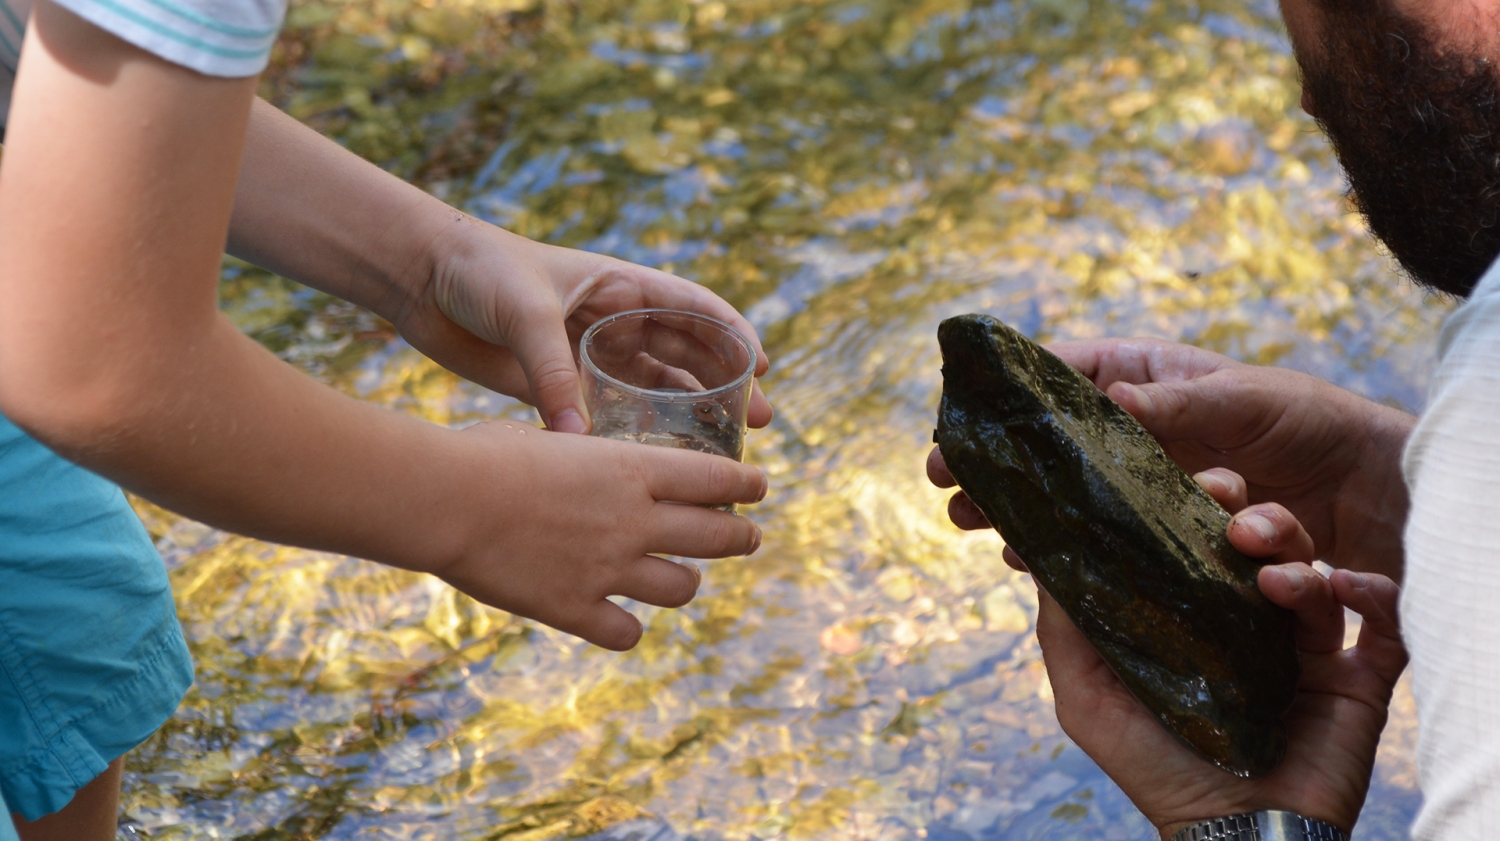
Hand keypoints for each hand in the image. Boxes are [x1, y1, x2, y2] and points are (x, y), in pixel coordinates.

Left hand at [394, 220, 772, 433]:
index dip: (734, 334)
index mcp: (619, 285)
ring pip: (655, 387)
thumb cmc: (478, 271)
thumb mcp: (524, 314)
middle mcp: (612, 319)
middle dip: (725, 385)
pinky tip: (657, 461)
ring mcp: (588, 353)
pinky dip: (635, 434)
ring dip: (689, 414)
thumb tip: (578, 439)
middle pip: (687, 353)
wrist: (420, 277)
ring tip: (721, 449)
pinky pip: (608, 412)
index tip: (763, 367)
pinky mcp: (557, 383)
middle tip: (758, 421)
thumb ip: (552, 374)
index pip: (694, 307)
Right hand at [435, 420, 767, 649]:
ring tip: (681, 579)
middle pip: (717, 535)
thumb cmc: (485, 454)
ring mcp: (608, 568)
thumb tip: (582, 453)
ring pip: (682, 588)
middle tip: (748, 537)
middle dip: (741, 536)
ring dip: (686, 582)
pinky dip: (627, 628)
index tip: (759, 487)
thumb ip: (582, 456)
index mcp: (631, 469)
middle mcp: (633, 520)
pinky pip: (626, 632)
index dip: (746, 484)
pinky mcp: (574, 608)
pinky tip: (618, 619)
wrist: (446, 499)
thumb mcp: (550, 438)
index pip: (716, 478)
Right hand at [928, 338, 1413, 580]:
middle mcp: (1137, 430)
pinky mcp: (1159, 529)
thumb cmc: (1312, 424)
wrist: (1370, 491)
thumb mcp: (1246, 401)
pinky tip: (1030, 561)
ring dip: (1018, 509)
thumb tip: (1111, 403)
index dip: (1008, 398)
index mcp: (1148, 378)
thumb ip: (1179, 404)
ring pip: (1063, 492)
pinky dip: (1063, 547)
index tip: (963, 419)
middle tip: (948, 488)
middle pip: (1047, 443)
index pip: (1063, 376)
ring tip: (977, 528)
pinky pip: (1098, 536)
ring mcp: (1144, 481)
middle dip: (997, 463)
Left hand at [1022, 468, 1405, 837]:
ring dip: (1297, 559)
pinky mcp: (1355, 679)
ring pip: (1315, 574)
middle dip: (1254, 515)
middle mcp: (1249, 625)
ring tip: (1272, 577)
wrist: (1234, 836)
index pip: (1199, 544)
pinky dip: (1372, 593)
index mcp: (1194, 620)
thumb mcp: (1088, 698)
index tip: (1188, 479)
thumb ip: (1065, 627)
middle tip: (1233, 507)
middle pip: (1263, 545)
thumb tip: (1043, 551)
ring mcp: (1303, 650)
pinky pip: (1383, 620)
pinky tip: (1345, 587)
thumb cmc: (1153, 769)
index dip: (1195, 505)